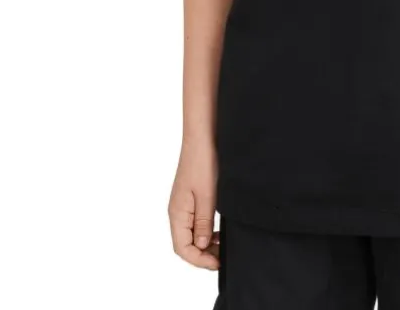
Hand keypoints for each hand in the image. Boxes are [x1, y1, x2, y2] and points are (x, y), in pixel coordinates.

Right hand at [168, 138, 219, 269]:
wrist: (202, 137)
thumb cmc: (202, 162)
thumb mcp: (207, 195)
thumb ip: (203, 223)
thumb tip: (202, 246)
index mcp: (177, 213)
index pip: (182, 248)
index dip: (199, 260)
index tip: (217, 263)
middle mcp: (177, 211)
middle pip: (185, 244)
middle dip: (203, 255)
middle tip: (222, 256)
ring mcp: (182, 205)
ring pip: (190, 234)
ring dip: (204, 244)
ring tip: (222, 245)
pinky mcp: (189, 198)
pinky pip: (193, 222)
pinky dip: (205, 231)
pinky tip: (217, 230)